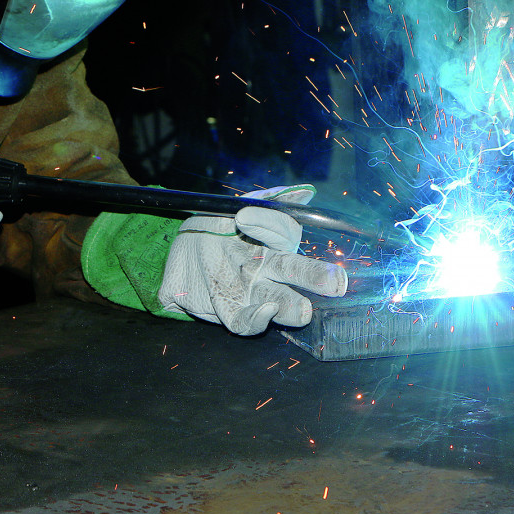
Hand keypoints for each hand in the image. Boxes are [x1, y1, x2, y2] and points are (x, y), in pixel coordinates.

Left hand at [158, 185, 347, 334]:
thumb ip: (266, 202)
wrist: (178, 254)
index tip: (242, 217)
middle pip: (294, 271)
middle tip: (334, 282)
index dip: (269, 224)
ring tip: (303, 311)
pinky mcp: (230, 311)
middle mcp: (266, 267)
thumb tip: (305, 192)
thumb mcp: (230, 209)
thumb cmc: (212, 227)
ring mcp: (251, 291)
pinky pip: (245, 321)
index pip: (282, 231)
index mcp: (271, 240)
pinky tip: (264, 312)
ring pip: (278, 301)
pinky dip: (257, 320)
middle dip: (314, 276)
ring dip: (291, 306)